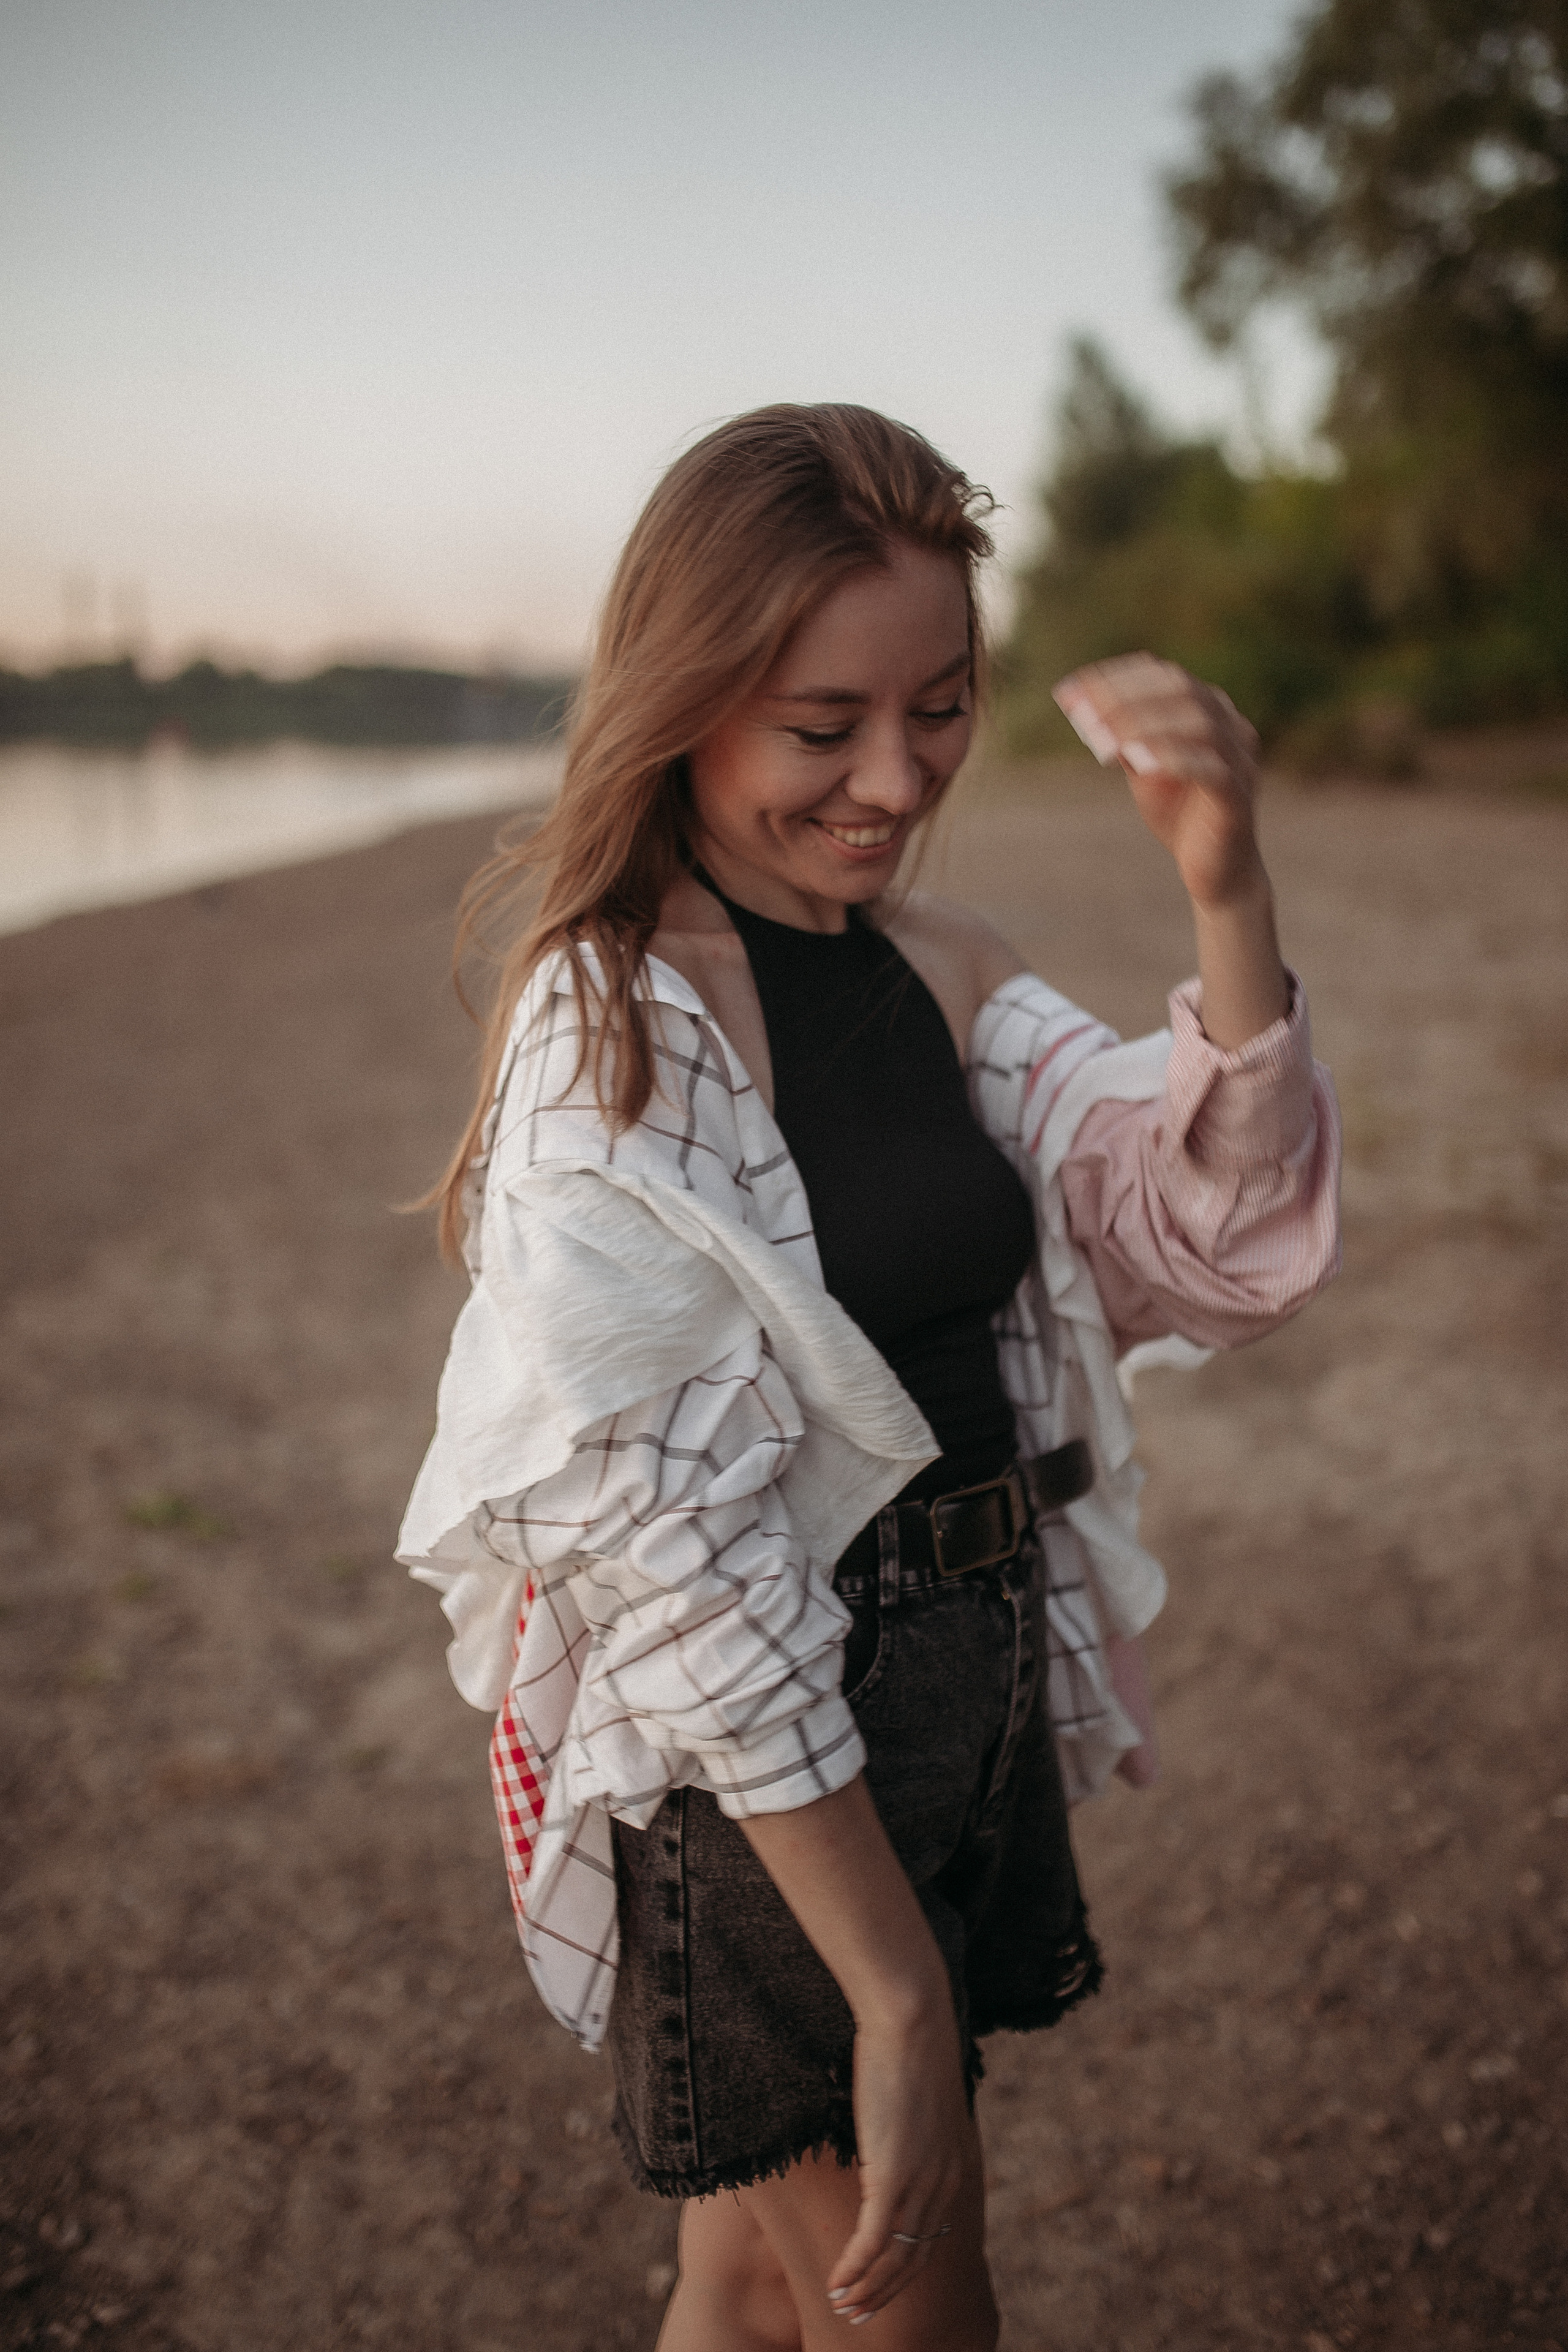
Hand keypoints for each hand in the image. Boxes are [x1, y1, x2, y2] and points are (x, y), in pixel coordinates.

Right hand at [825, 1998, 969, 2322]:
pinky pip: (874, 2238)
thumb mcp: (917, 2094)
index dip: (905, 2268)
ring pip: (895, 2256)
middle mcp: (945, 2182)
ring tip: (841, 2306)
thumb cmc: (909, 2042)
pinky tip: (836, 2282)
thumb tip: (889, 2125)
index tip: (882, 2286)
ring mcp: (921, 2181)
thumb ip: (909, 2123)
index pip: (932, 2235)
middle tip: (858, 2315)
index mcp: (954, 2164)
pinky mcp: (894, 2174)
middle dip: (886, 2292)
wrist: (912, 2018)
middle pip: (916, 2257)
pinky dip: (854, 2267)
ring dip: (867, 2287)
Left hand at [1053, 652, 1264, 912]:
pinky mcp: (1237, 795)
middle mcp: (1231, 726)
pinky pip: (1211, 767)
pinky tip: (1138, 763)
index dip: (1116, 678)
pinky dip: (1173, 758)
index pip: (1165, 675)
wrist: (1214, 873)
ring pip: (1198, 722)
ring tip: (1101, 739)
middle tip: (1082, 711)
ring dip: (1144, 724)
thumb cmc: (1179, 816)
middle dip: (1125, 696)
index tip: (1070, 690)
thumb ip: (1125, 738)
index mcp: (1210, 712)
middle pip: (1181, 689)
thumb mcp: (1144, 769)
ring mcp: (1239, 759)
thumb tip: (1086, 707)